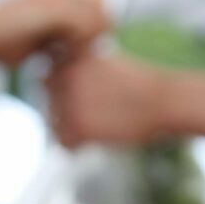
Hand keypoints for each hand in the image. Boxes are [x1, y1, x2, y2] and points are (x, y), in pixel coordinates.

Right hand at [0, 0, 109, 66]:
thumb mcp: (32, 46)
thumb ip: (54, 44)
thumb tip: (67, 58)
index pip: (95, 0)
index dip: (93, 24)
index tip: (76, 51)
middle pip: (101, 1)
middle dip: (96, 29)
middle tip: (76, 56)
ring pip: (96, 13)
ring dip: (88, 39)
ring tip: (68, 59)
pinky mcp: (49, 8)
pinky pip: (83, 26)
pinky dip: (77, 46)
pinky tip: (58, 60)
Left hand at [47, 50, 173, 148]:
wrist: (163, 99)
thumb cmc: (137, 85)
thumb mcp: (102, 62)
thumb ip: (73, 69)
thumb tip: (41, 78)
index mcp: (69, 56)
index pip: (47, 82)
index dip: (65, 93)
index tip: (93, 95)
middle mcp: (64, 76)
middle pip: (48, 105)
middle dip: (66, 113)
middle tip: (99, 112)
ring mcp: (68, 101)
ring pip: (54, 125)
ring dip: (73, 130)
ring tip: (102, 123)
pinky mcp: (78, 125)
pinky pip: (65, 145)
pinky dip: (79, 147)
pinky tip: (101, 136)